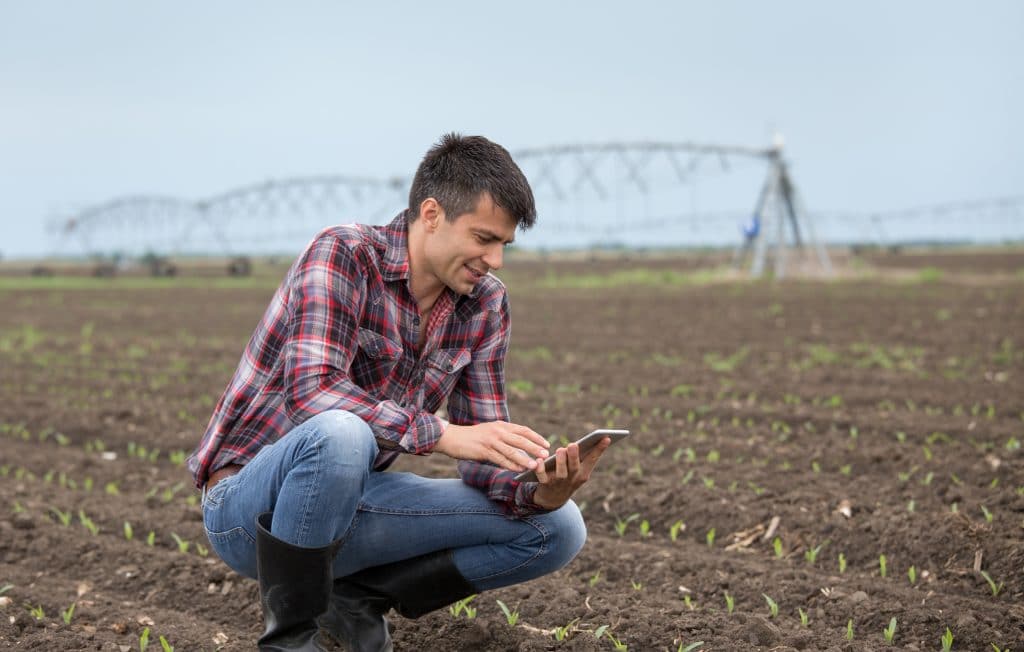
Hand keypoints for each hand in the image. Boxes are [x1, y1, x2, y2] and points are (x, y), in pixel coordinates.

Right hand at [434, 421, 549, 471]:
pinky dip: (510, 465)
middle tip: (546, 455)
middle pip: (520, 440)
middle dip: (534, 447)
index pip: (523, 430)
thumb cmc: (473, 437)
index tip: (546, 444)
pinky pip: (500, 459)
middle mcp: (498, 431)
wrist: (453, 438)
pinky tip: (518, 470)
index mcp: (501, 425)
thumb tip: (522, 449)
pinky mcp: (484, 451)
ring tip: (535, 465)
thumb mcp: (491, 432)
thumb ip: (505, 438)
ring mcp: (491, 441)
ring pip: (512, 451)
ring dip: (524, 459)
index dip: (536, 437)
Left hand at [532, 437, 611, 509]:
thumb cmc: (568, 477)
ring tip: (561, 450)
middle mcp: (572, 478)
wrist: (553, 498)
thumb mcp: (579, 469)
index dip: (600, 449)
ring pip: (561, 473)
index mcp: (583, 473)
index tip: (607, 437)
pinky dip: (540, 469)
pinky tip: (539, 460)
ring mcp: (559, 482)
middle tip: (573, 445)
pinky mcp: (545, 484)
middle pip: (575, 467)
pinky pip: (542, 477)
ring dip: (561, 461)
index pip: (593, 460)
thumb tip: (595, 438)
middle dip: (574, 456)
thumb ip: (584, 456)